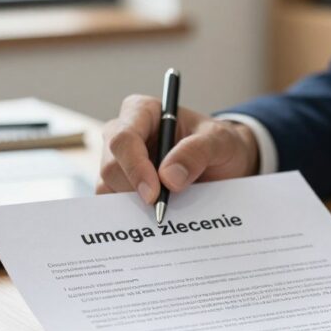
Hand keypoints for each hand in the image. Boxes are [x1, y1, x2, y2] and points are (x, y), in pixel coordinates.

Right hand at [97, 95, 259, 202]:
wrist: (222, 164)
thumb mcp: (219, 141)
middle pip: (111, 166)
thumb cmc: (217, 143)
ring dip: (134, 206)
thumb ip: (197, 152)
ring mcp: (119, 162)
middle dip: (135, 191)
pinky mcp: (120, 186)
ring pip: (108, 188)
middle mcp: (123, 134)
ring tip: (165, 210)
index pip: (124, 138)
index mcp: (142, 111)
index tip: (153, 194)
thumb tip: (169, 177)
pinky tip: (155, 218)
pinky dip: (132, 216)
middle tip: (163, 209)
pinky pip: (114, 206)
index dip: (135, 167)